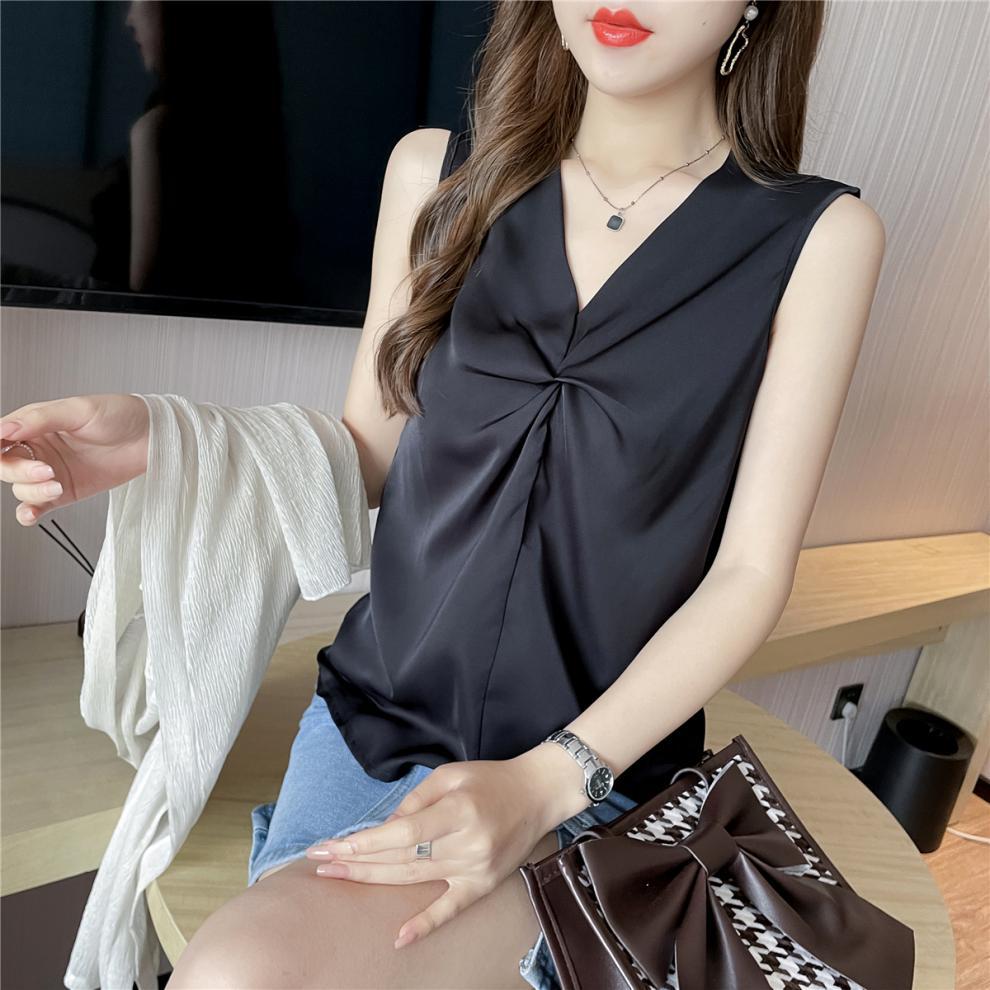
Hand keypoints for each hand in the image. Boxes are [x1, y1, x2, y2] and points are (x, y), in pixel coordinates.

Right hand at [1, 394, 150, 525]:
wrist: (153, 438)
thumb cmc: (120, 415)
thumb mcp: (79, 409)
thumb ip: (39, 419)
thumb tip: (4, 428)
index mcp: (34, 424)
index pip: (0, 437)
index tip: (1, 452)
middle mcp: (38, 449)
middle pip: (6, 466)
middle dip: (19, 471)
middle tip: (46, 470)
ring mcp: (50, 472)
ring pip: (20, 488)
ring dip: (32, 491)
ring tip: (57, 485)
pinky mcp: (65, 492)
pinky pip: (37, 506)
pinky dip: (29, 513)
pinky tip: (32, 514)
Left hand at [304, 744, 587, 949]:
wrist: (538, 795)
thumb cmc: (490, 779)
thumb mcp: (450, 774)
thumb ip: (416, 799)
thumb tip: (386, 827)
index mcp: (458, 811)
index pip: (403, 832)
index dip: (365, 842)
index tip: (332, 846)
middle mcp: (466, 844)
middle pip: (402, 859)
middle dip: (357, 862)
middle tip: (321, 863)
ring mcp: (475, 869)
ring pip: (415, 880)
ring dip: (373, 880)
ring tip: (338, 877)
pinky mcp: (483, 885)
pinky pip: (451, 909)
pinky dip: (425, 924)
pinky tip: (399, 938)